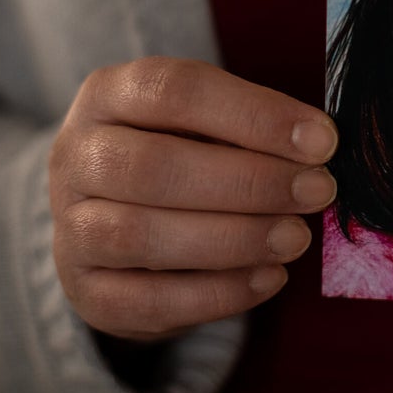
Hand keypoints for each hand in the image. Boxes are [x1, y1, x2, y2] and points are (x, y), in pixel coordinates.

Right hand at [49, 57, 337, 341]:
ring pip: (141, 236)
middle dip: (249, 181)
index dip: (254, 115)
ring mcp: (70, 228)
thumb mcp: (207, 123)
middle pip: (154, 167)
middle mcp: (76, 156)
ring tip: (295, 238)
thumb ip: (252, 129)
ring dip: (233, 239)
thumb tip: (318, 148)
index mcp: (108, 94)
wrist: (114, 220)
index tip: (323, 140)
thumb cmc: (181, 154)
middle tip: (317, 191)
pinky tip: (270, 279)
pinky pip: (145, 300)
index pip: (175, 91)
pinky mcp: (85, 292)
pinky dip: (216, 294)